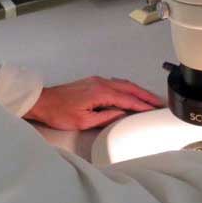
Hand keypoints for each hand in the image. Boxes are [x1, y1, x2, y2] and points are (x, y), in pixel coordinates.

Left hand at [24, 77, 164, 130]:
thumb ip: (105, 117)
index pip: (127, 99)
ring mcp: (95, 81)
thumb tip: (121, 115)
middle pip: (129, 87)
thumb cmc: (59, 113)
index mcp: (100, 92)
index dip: (142, 105)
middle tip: (159, 102)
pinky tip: (129, 94)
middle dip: (145, 95)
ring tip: (148, 99)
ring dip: (136, 91)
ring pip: (122, 83)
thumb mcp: (84, 121)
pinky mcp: (91, 82)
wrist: (42, 102)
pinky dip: (126, 88)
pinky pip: (115, 83)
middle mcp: (100, 83)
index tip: (155, 109)